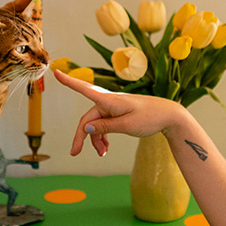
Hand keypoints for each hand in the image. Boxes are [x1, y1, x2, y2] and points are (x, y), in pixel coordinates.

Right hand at [53, 70, 185, 156]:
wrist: (169, 116)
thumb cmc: (151, 117)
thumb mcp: (127, 126)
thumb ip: (105, 127)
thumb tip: (85, 128)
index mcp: (110, 100)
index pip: (84, 89)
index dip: (69, 82)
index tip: (55, 73)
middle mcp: (108, 102)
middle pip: (87, 119)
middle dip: (81, 136)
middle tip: (74, 153)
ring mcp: (113, 108)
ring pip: (95, 124)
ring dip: (95, 139)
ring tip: (102, 153)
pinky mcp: (118, 114)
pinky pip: (103, 125)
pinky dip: (102, 137)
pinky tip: (105, 148)